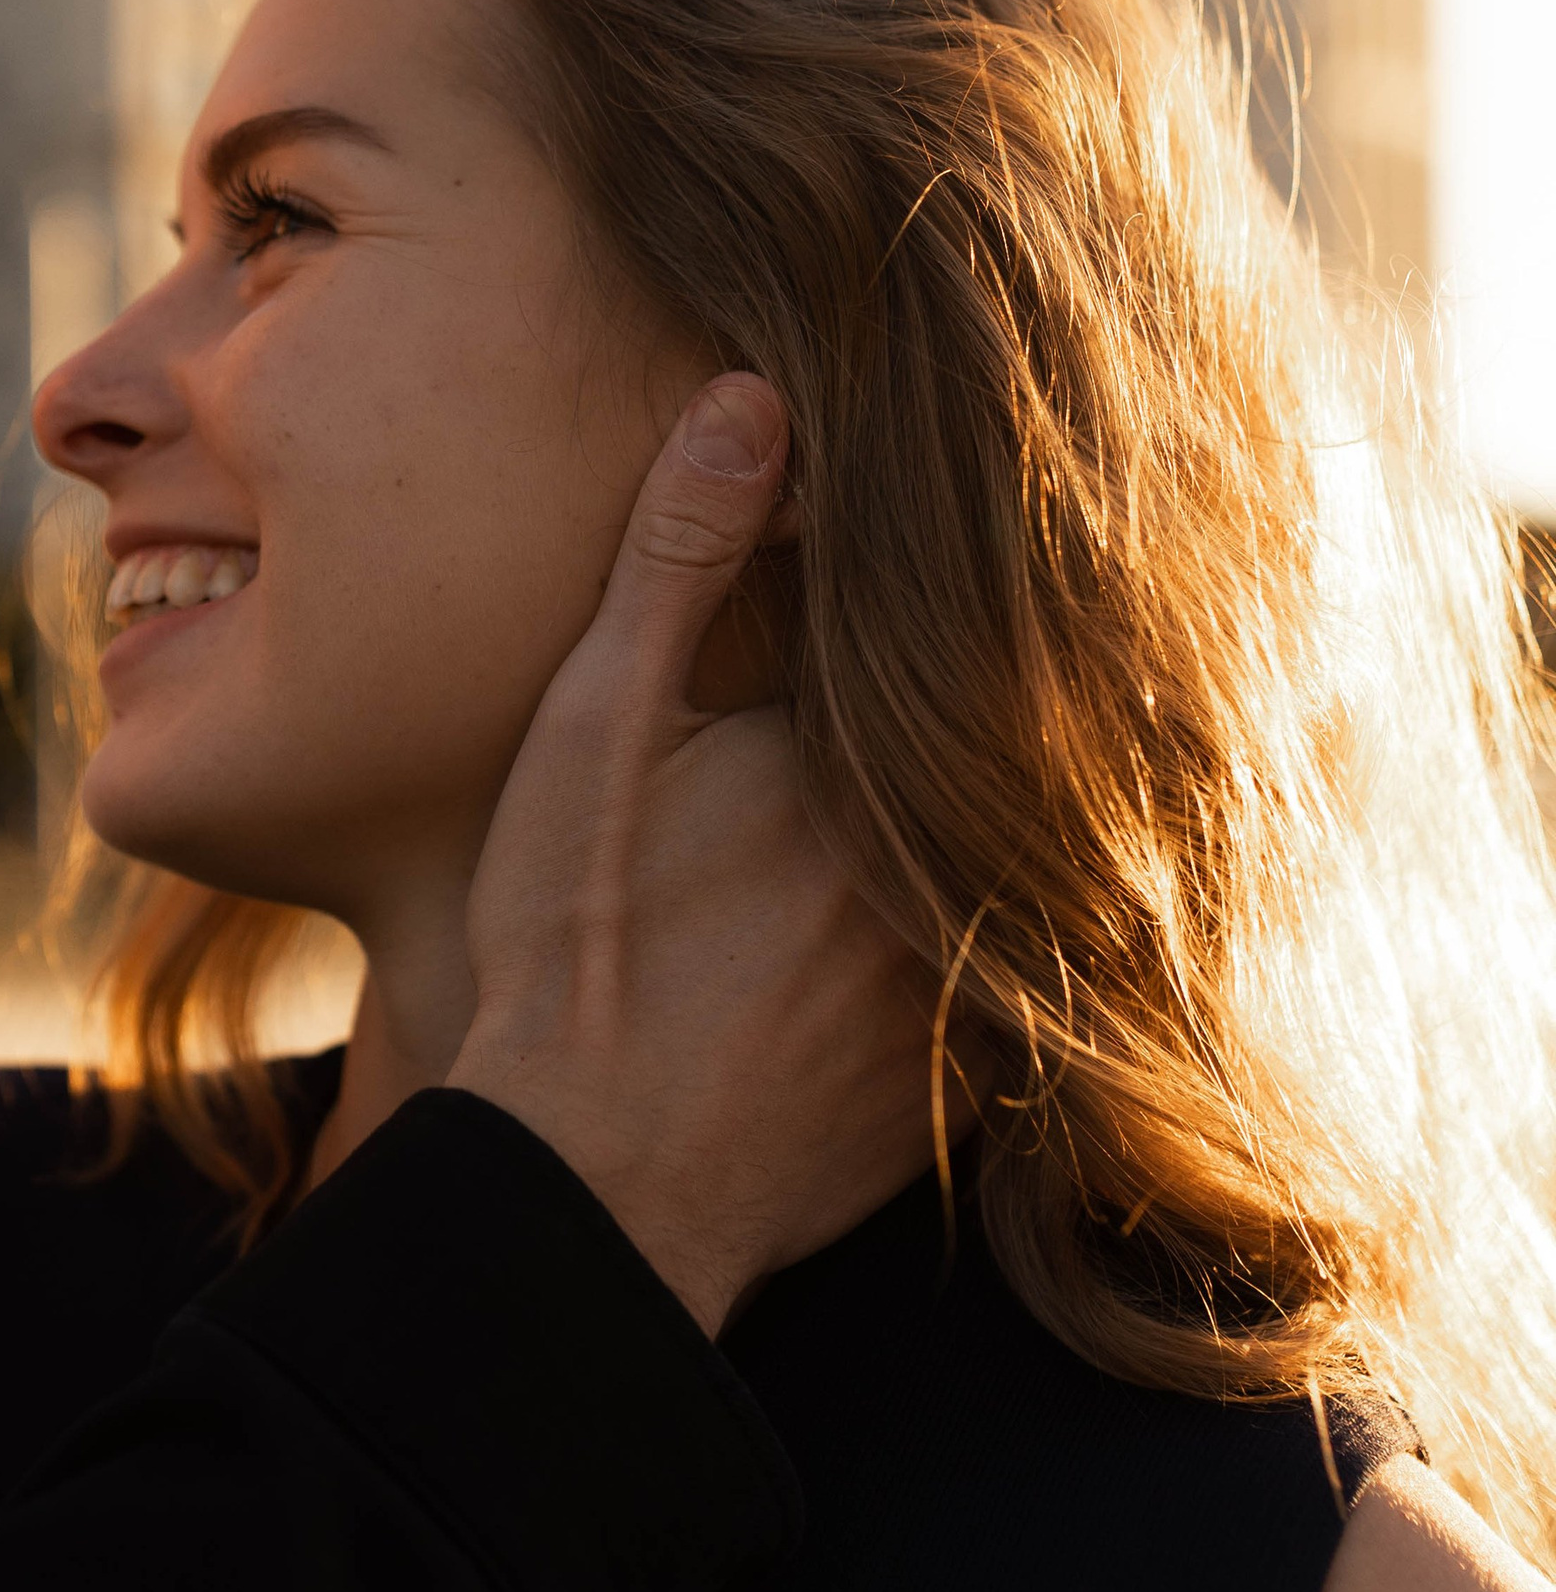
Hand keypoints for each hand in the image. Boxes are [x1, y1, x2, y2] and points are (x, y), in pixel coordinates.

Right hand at [449, 374, 945, 1333]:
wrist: (588, 1193)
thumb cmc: (569, 953)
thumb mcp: (592, 734)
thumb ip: (675, 565)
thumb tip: (752, 398)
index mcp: (867, 752)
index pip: (938, 628)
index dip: (928, 583)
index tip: (933, 526)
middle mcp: (952, 857)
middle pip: (995, 739)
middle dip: (970, 702)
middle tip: (957, 651)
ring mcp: (976, 975)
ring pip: (1013, 855)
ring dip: (994, 816)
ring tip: (961, 782)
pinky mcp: (976, 1074)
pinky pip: (1021, 977)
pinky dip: (993, 937)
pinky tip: (939, 925)